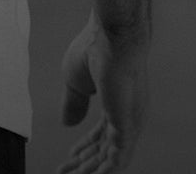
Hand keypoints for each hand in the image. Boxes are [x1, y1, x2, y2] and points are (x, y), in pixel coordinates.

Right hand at [57, 17, 148, 172]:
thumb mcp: (75, 81)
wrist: (111, 34)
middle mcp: (127, 115)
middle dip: (83, 165)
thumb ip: (73, 104)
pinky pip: (118, 158)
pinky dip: (105, 172)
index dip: (83, 149)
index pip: (100, 135)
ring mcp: (130, 121)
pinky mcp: (128, 125)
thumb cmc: (94, 48)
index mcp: (116, 103)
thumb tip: (68, 123)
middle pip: (104, 150)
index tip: (69, 159)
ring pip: (111, 158)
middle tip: (65, 173)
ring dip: (91, 171)